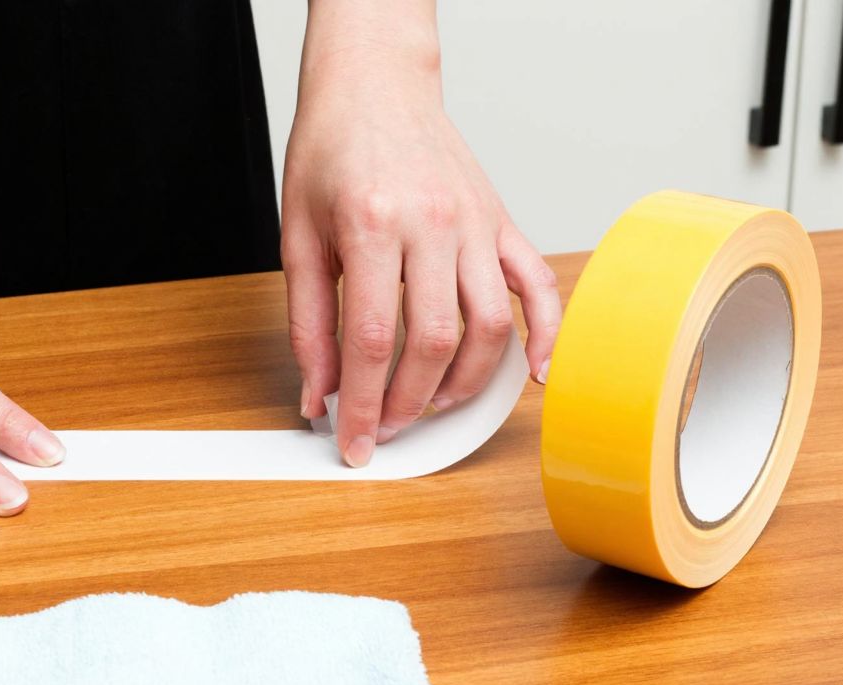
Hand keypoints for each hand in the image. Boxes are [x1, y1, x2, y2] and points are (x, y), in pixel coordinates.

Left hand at [282, 2, 559, 466]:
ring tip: (432, 408)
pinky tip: (535, 373)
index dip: (364, 403)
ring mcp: (477, 222)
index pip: (375, 340)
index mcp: (373, 224)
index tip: (354, 442)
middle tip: (386, 431)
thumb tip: (319, 394)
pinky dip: (545, 333)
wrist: (372, 84)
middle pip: (435, 342)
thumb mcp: (297, 236)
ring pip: (490, 325)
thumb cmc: (331, 150)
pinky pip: (538, 285)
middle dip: (409, 404)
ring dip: (465, 384)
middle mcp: (434, 224)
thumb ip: (309, 322)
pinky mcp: (501, 221)